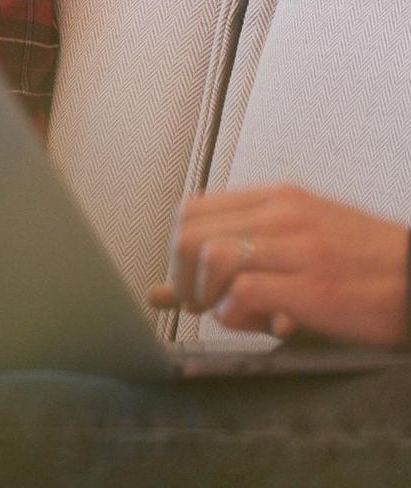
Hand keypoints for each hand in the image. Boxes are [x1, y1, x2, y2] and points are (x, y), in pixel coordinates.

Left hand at [146, 184, 408, 345]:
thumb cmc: (361, 266)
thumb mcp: (295, 246)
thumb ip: (232, 260)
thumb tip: (159, 294)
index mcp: (277, 199)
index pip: (190, 211)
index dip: (178, 253)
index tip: (195, 281)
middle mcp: (283, 215)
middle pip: (187, 234)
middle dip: (183, 277)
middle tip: (205, 303)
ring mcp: (299, 248)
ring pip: (211, 257)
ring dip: (208, 295)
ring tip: (232, 311)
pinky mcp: (315, 286)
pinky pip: (244, 293)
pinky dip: (237, 315)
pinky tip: (261, 322)